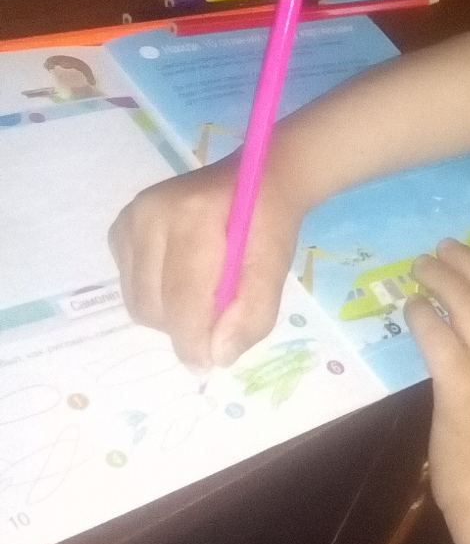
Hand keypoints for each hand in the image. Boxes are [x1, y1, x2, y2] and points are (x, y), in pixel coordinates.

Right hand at [107, 161, 301, 370]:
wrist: (258, 179)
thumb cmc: (269, 223)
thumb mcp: (275, 268)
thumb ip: (251, 313)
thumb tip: (216, 357)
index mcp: (192, 217)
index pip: (180, 297)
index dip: (192, 340)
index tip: (208, 364)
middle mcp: (149, 215)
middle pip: (153, 305)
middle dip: (184, 327)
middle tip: (217, 320)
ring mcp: (129, 220)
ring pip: (137, 301)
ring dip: (169, 314)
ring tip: (204, 294)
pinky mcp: (120, 229)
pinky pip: (130, 285)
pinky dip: (157, 295)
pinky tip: (183, 277)